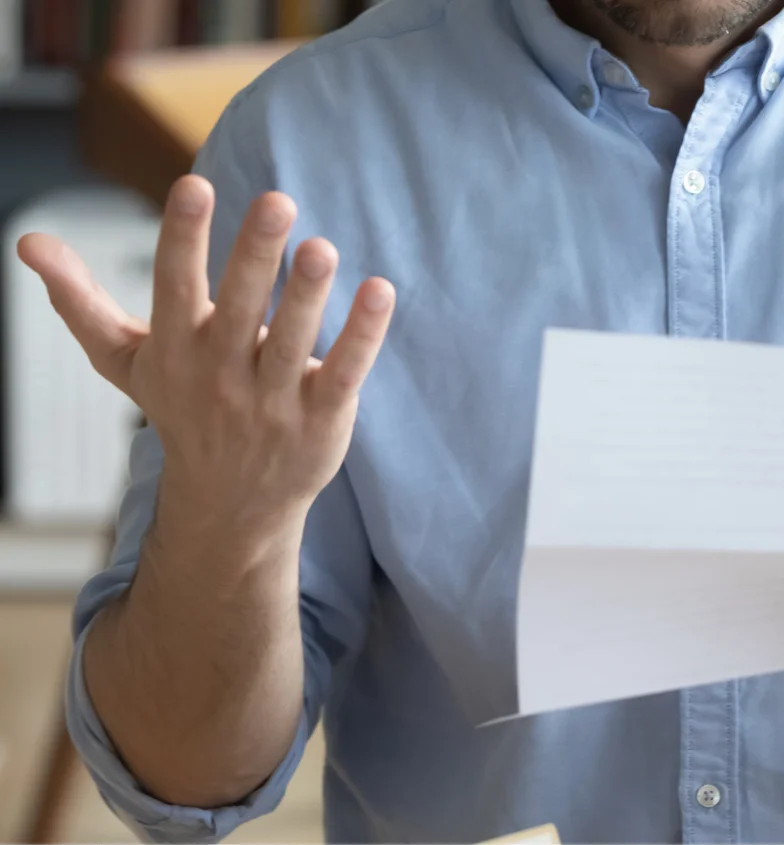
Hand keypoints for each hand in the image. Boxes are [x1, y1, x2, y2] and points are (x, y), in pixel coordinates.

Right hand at [16, 175, 394, 536]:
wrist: (231, 505)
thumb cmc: (182, 411)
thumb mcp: (126, 361)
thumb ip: (82, 301)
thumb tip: (27, 240)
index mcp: (176, 349)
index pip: (174, 286)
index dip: (183, 237)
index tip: (194, 186)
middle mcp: (221, 374)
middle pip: (238, 308)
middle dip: (254, 256)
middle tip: (277, 200)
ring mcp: (273, 401)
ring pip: (291, 342)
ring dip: (307, 294)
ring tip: (323, 247)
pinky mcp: (321, 419)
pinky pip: (344, 371)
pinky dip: (363, 335)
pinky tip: (379, 290)